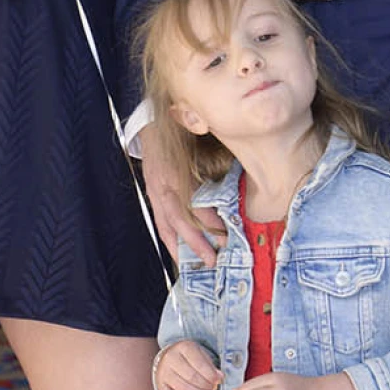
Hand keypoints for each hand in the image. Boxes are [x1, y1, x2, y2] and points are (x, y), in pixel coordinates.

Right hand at [138, 123, 225, 264]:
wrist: (152, 124)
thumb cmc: (181, 133)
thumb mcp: (199, 143)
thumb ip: (215, 162)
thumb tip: (238, 187)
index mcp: (176, 172)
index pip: (193, 203)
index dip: (210, 222)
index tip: (227, 236)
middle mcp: (163, 185)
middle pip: (179, 220)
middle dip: (196, 243)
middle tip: (214, 259)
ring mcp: (154, 192)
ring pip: (167, 226)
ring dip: (182, 248)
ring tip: (198, 265)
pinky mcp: (151, 196)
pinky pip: (160, 223)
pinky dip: (170, 241)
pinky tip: (180, 254)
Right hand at [155, 339, 221, 389]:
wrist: (168, 356)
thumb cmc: (187, 356)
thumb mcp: (200, 353)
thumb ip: (210, 365)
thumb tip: (219, 377)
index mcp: (183, 347)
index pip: (199, 364)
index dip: (211, 375)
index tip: (218, 381)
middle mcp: (171, 358)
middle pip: (191, 376)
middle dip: (205, 385)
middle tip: (213, 389)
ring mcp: (164, 372)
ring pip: (182, 388)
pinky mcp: (161, 385)